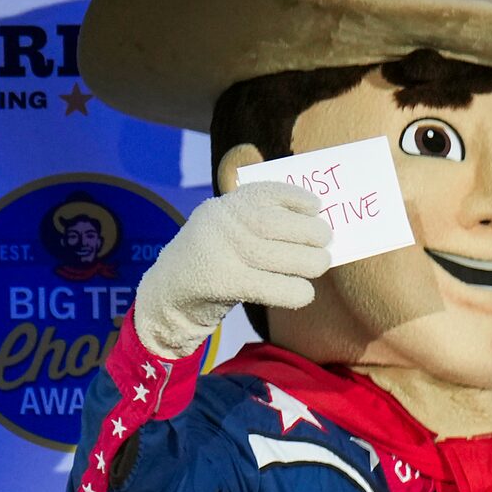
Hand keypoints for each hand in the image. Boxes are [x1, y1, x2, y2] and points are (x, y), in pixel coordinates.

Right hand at [131, 182, 331, 358]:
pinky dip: (293, 291)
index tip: (316, 205)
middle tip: (327, 241)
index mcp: (222, 207)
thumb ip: (256, 226)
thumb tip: (312, 228)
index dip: (294, 197)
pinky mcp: (221, 282)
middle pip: (273, 224)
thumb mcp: (224, 233)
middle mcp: (218, 223)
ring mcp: (218, 252)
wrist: (165, 298)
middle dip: (308, 231)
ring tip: (321, 264)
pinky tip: (305, 293)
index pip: (263, 193)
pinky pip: (267, 286)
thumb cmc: (209, 264)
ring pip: (275, 255)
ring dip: (308, 261)